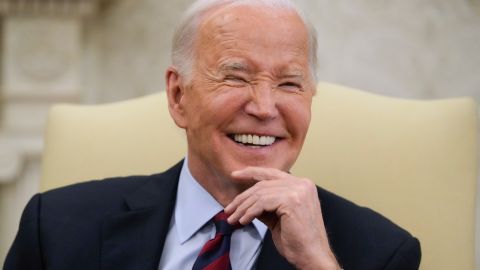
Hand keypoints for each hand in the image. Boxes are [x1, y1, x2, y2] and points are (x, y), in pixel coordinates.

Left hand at [224, 167, 339, 269]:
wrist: (312, 256)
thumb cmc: (297, 240)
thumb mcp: (278, 217)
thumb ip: (266, 204)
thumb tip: (246, 200)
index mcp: (302, 185)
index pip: (272, 173)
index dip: (251, 173)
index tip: (235, 174)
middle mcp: (302, 183)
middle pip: (263, 184)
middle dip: (243, 197)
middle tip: (229, 208)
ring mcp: (298, 190)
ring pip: (260, 193)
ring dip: (243, 207)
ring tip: (233, 218)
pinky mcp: (292, 200)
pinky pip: (262, 202)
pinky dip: (249, 212)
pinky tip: (243, 221)